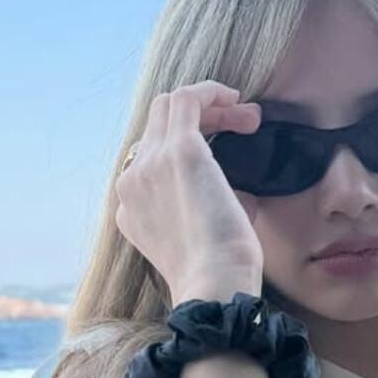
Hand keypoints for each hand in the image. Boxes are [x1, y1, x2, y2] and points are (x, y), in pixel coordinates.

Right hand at [115, 82, 264, 301]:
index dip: (191, 146)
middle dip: (201, 119)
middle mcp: (131, 182)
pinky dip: (211, 92)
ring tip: (246, 118)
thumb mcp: (204, 237)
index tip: (227, 150)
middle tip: (242, 127)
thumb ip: (208, 209)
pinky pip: (187, 99)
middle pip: (157, 126)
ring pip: (169, 107)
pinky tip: (237, 99)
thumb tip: (238, 192)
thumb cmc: (219, 273)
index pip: (151, 157)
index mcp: (131, 208)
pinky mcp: (178, 152)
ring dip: (210, 106)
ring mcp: (150, 164)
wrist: (214, 285)